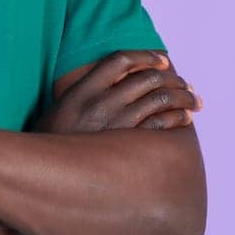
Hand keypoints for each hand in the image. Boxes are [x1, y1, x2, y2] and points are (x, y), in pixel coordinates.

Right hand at [31, 50, 203, 134]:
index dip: (146, 56)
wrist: (41, 177)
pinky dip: (176, 118)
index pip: (120, 60)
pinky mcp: (124, 147)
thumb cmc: (53, 145)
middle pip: (147, 78)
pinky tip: (184, 119)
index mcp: (81, 89)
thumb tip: (120, 80)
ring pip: (158, 99)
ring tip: (193, 101)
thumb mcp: (62, 110)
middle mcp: (98, 103)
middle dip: (174, 79)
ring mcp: (112, 125)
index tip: (163, 61)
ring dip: (182, 97)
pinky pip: (159, 125)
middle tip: (187, 86)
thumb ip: (87, 91)